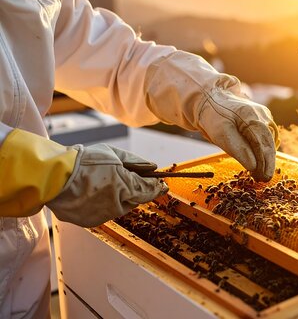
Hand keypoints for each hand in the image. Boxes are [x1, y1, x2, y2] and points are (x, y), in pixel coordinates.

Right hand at [47, 144, 167, 226]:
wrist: (53, 177)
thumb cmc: (83, 162)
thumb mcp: (113, 155)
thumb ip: (136, 162)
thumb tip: (152, 168)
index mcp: (124, 187)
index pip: (148, 190)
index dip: (157, 188)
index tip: (163, 186)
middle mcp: (116, 205)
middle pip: (134, 199)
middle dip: (134, 190)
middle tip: (125, 179)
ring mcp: (103, 215)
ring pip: (119, 207)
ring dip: (118, 198)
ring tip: (103, 183)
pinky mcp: (91, 222)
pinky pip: (104, 213)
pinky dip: (103, 205)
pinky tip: (93, 193)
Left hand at [197, 89, 278, 181]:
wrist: (210, 100)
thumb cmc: (214, 117)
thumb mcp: (221, 134)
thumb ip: (239, 150)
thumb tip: (254, 166)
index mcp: (252, 116)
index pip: (264, 143)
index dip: (266, 163)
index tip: (264, 178)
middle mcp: (262, 115)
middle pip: (269, 143)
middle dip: (267, 163)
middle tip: (263, 179)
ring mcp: (263, 116)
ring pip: (269, 141)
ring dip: (266, 158)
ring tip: (259, 174)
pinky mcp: (261, 120)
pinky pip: (265, 138)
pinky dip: (263, 151)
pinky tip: (258, 162)